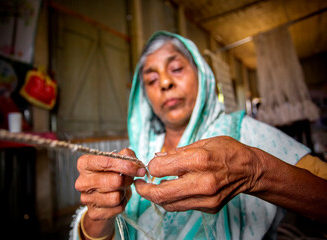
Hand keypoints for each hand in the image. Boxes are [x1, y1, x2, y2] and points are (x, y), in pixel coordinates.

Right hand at [75, 148, 145, 219]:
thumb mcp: (118, 159)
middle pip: (114, 181)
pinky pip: (117, 208)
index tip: (139, 169)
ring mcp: (86, 199)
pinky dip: (122, 203)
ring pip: (116, 197)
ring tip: (121, 189)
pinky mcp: (93, 213)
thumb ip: (127, 156)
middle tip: (130, 179)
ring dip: (124, 192)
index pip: (106, 162)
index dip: (126, 165)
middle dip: (127, 180)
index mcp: (85, 164)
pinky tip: (118, 199)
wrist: (103, 196)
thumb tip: (137, 164)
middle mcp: (82, 182)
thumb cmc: (110, 174)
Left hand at [135, 136, 260, 213]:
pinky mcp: (209, 208)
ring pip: (169, 204)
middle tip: (139, 185)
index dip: (151, 166)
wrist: (250, 170)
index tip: (151, 165)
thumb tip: (156, 159)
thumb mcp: (202, 142)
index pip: (159, 168)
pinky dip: (172, 200)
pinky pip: (182, 207)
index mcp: (199, 159)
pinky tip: (172, 190)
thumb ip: (177, 152)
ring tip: (153, 187)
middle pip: (160, 193)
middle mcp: (202, 182)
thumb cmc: (227, 151)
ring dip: (156, 197)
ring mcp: (206, 198)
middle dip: (144, 190)